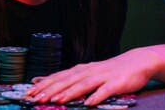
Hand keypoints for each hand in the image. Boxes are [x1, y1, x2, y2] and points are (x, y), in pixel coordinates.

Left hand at [24, 49, 158, 105]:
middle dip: (50, 90)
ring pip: (82, 85)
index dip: (42, 86)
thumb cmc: (108, 71)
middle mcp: (88, 71)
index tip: (27, 94)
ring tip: (56, 100)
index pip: (57, 77)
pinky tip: (89, 103)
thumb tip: (37, 81)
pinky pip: (105, 91)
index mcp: (79, 70)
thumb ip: (63, 78)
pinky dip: (96, 96)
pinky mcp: (116, 83)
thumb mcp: (83, 72)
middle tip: (36, 99)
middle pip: (66, 81)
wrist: (136, 61)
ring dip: (69, 93)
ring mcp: (102, 77)